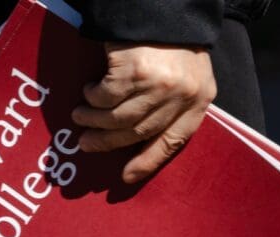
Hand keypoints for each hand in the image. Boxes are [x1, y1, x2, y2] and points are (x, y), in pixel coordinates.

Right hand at [71, 42, 216, 183]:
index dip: (147, 162)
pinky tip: (87, 92)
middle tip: (86, 145)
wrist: (163, 5)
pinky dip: (92, 98)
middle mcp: (180, 96)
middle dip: (108, 143)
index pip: (173, 142)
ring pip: (118, 118)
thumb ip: (174, 105)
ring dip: (94, 121)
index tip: (125, 177)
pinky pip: (105, 95)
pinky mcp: (134, 70)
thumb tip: (141, 139)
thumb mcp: (188, 75)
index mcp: (199, 100)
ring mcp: (158, 84)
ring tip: (80, 118)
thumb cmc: (174, 42)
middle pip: (138, 132)